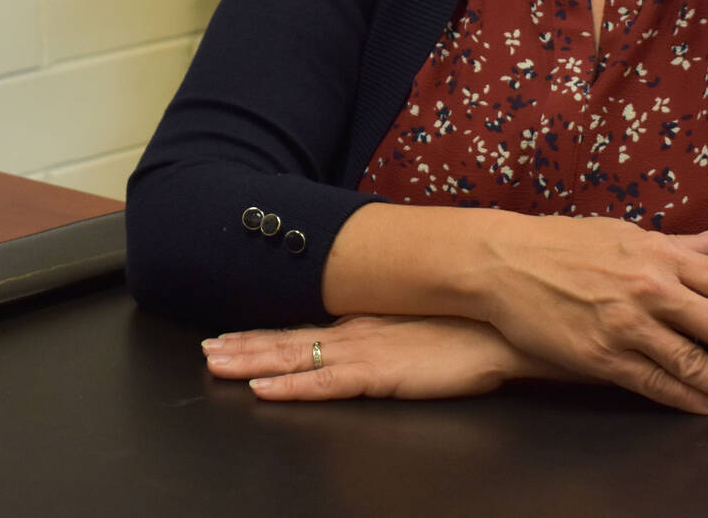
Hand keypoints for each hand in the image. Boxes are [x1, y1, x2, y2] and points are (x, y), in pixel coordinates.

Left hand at [203, 315, 546, 400]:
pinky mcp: (379, 373)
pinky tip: (264, 389)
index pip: (301, 330)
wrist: (502, 319)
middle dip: (243, 347)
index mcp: (363, 323)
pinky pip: (324, 383)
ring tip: (216, 363)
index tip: (228, 337)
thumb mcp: (418, 327)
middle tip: (205, 350)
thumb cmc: (470, 326)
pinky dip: (289, 386)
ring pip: (293, 359)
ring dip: (251, 362)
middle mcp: (354, 332)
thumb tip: (373, 341)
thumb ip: (390, 334)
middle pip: (287, 341)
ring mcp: (363, 351)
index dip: (262, 336)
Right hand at [477, 217, 707, 415]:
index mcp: (657, 254)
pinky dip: (687, 398)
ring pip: (692, 362)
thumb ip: (674, 244)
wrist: (502, 262)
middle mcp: (648, 288)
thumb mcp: (622, 232)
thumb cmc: (561, 243)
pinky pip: (654, 383)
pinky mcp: (600, 356)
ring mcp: (625, 324)